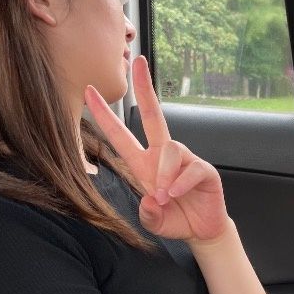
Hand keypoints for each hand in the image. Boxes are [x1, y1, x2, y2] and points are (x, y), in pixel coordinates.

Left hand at [84, 56, 229, 242]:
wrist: (202, 231)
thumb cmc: (175, 220)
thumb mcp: (153, 221)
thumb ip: (147, 214)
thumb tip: (152, 201)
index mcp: (144, 165)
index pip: (121, 135)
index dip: (104, 115)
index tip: (89, 92)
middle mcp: (163, 157)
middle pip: (153, 116)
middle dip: (144, 88)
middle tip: (137, 63)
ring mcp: (185, 161)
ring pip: (169, 149)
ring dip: (163, 174)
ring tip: (164, 197)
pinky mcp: (204, 170)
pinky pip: (190, 168)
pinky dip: (180, 183)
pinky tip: (175, 195)